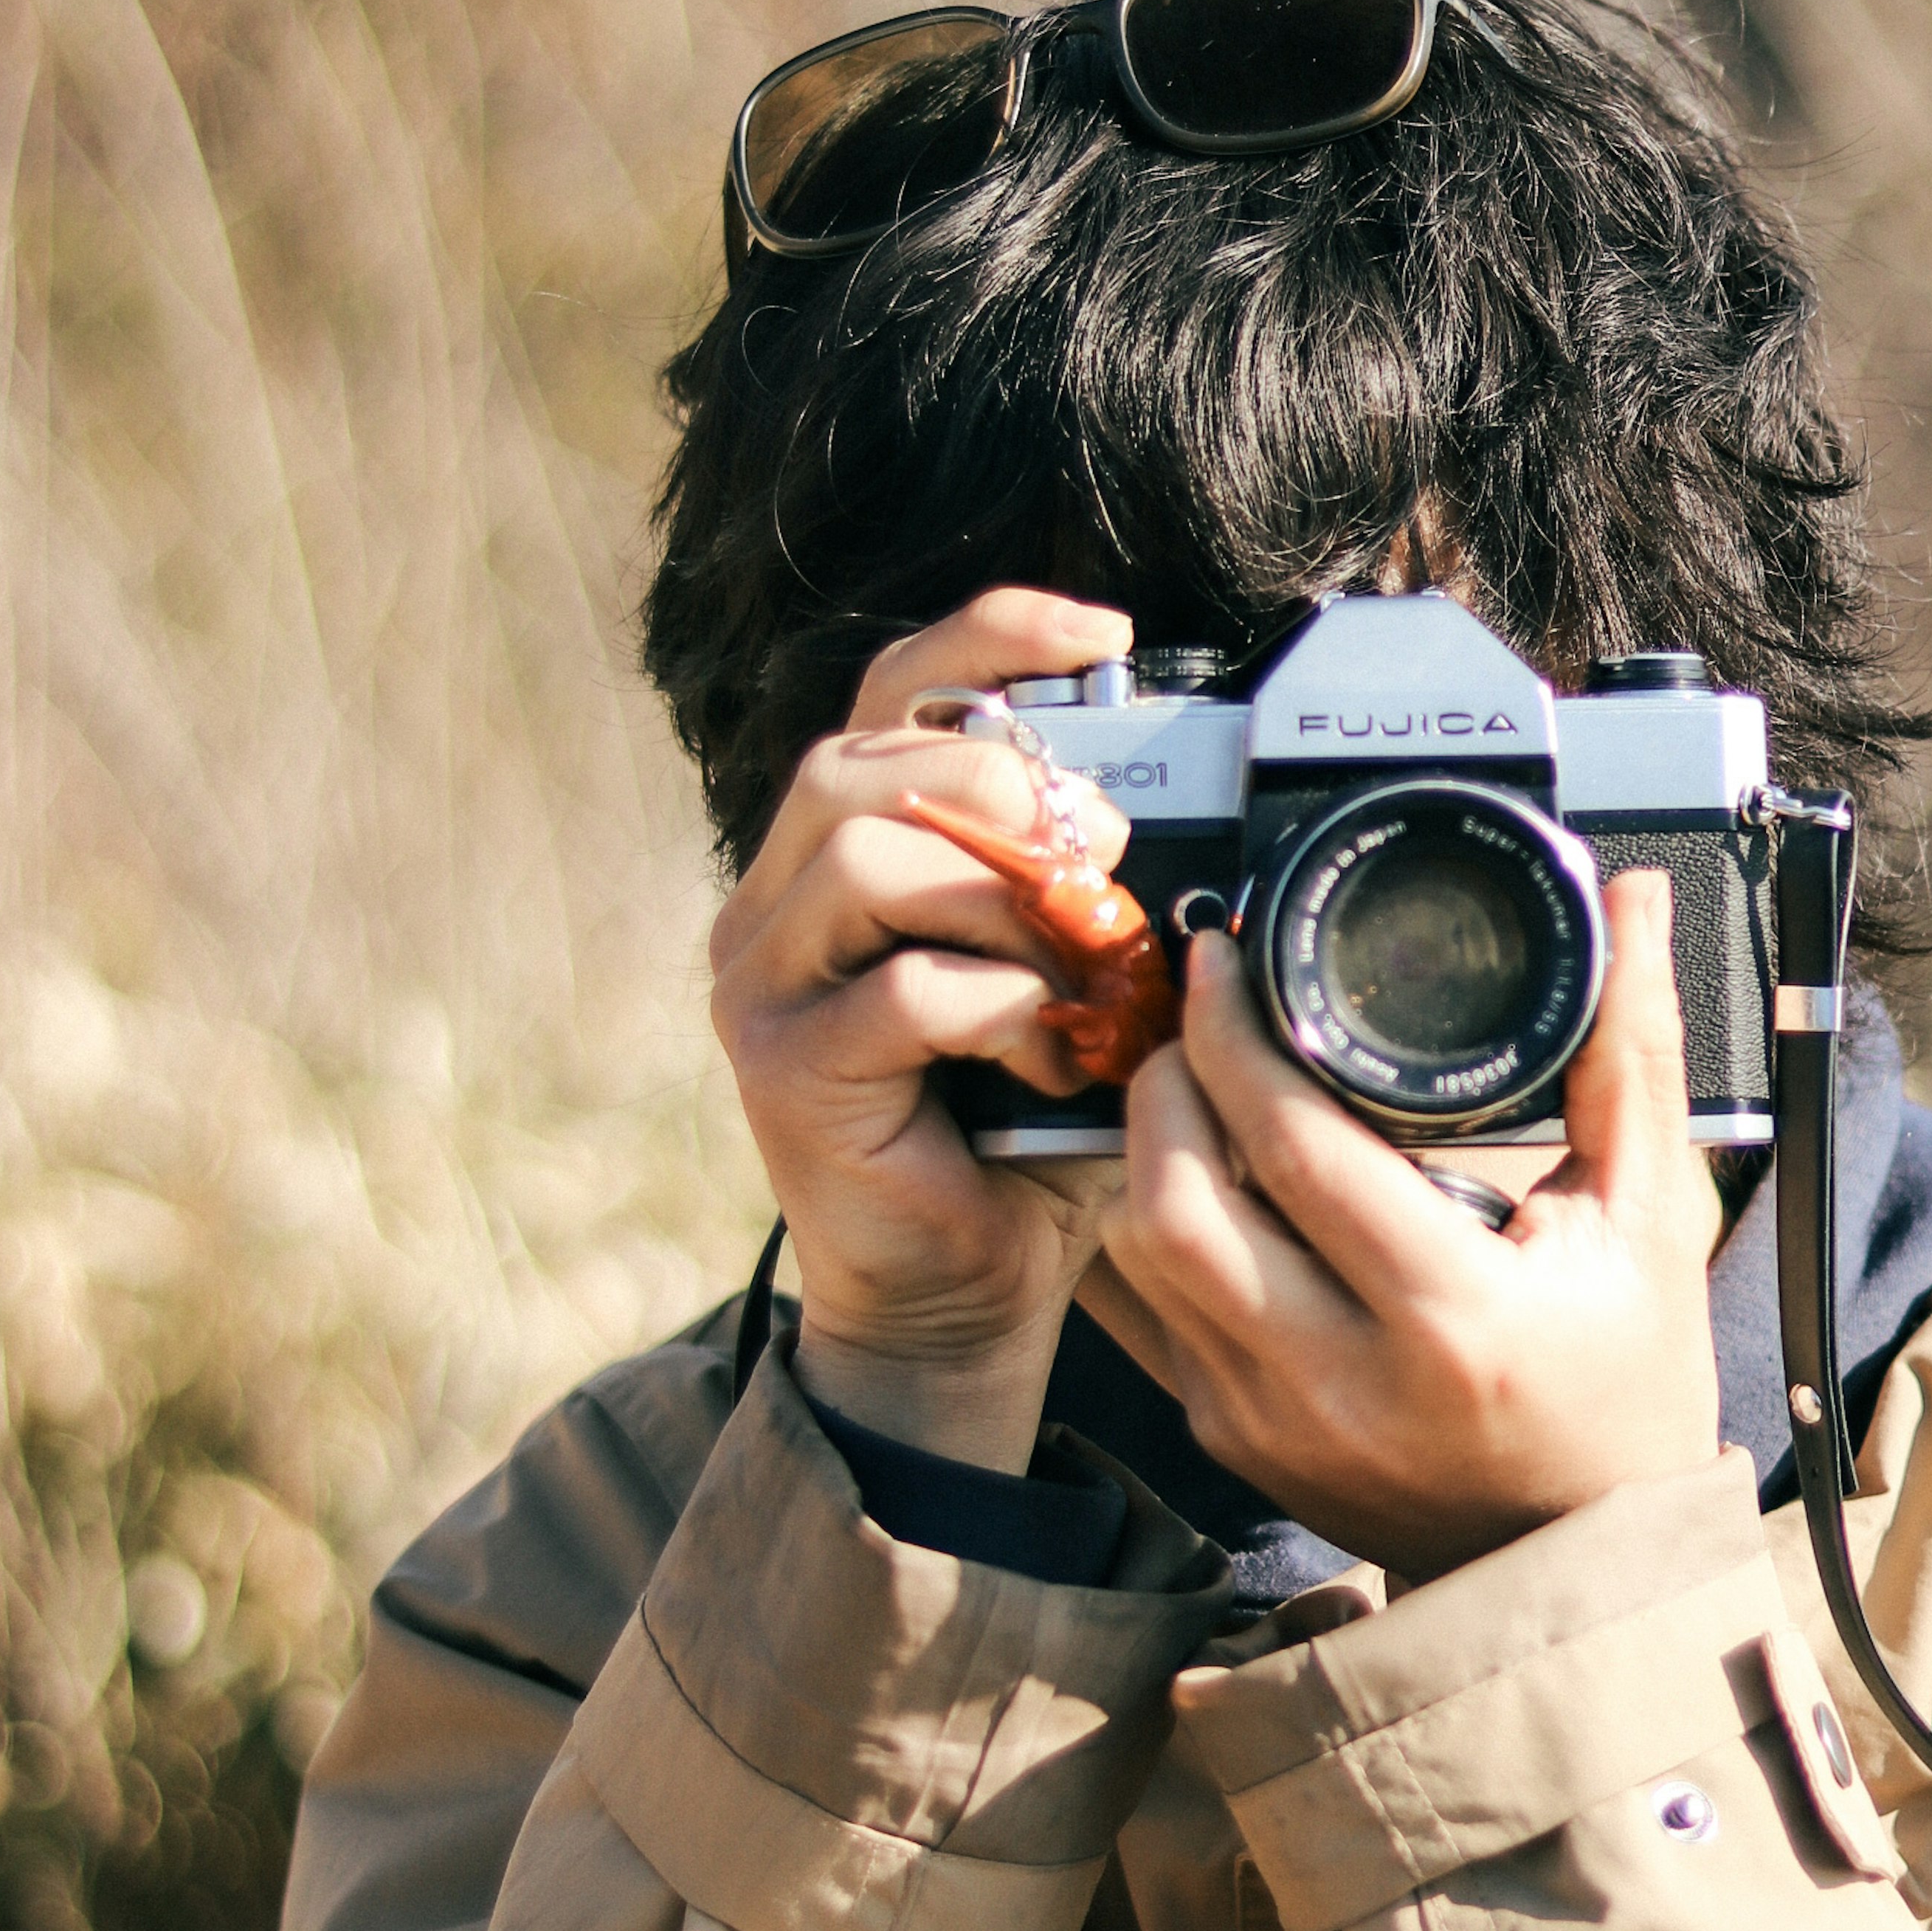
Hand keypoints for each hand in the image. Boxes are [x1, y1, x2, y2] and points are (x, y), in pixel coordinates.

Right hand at [709, 590, 1135, 1468]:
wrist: (961, 1294)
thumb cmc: (1020, 1128)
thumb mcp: (1065, 982)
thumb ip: (1083, 892)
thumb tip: (1169, 811)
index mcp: (835, 853)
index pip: (887, 695)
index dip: (987, 639)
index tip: (1106, 636)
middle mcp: (773, 903)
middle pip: (859, 763)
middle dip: (999, 788)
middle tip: (1102, 853)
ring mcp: (762, 986)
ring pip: (868, 861)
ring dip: (1005, 900)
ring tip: (1086, 967)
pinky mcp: (786, 1073)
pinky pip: (903, 991)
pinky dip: (1003, 1007)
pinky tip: (1055, 1051)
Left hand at [1095, 871, 1723, 1579]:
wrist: (1575, 1563)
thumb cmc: (1622, 1389)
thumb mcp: (1648, 1224)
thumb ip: (1630, 1056)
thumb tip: (1633, 904)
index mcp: (1449, 1317)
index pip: (1293, 1149)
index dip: (1235, 1031)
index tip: (1226, 956)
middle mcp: (1338, 1380)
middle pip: (1172, 1203)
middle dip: (1160, 1081)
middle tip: (1192, 1012)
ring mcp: (1267, 1421)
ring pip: (1133, 1255)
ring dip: (1139, 1153)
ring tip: (1187, 1080)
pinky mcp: (1227, 1442)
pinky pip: (1136, 1316)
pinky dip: (1142, 1229)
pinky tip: (1186, 1173)